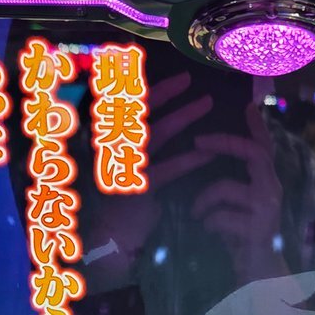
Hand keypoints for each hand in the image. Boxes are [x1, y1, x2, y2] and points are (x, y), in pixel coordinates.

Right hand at [80, 71, 212, 290]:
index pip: (125, 106)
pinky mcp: (138, 187)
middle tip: (188, 79)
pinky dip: (190, 160)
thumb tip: (161, 117)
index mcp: (106, 139)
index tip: (170, 76)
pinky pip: (169, 168)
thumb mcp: (127, 166)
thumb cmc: (124, 200)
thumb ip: (139, 142)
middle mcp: (110, 148)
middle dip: (165, 92)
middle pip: (140, 111)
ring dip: (184, 116)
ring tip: (206, 104)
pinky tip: (208, 154)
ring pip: (157, 133)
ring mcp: (123, 166)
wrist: (113, 238)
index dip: (147, 88)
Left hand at [191, 104, 286, 280]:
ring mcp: (267, 211)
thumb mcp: (235, 206)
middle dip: (224, 142)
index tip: (246, 104)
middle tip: (198, 141)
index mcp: (265, 182)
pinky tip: (209, 231)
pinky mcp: (258, 231)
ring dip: (203, 200)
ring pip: (227, 188)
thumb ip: (230, 183)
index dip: (256, 125)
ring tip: (197, 213)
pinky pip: (222, 217)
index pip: (263, 146)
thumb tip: (205, 154)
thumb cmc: (242, 240)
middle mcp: (272, 192)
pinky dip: (208, 222)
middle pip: (254, 154)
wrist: (260, 278)